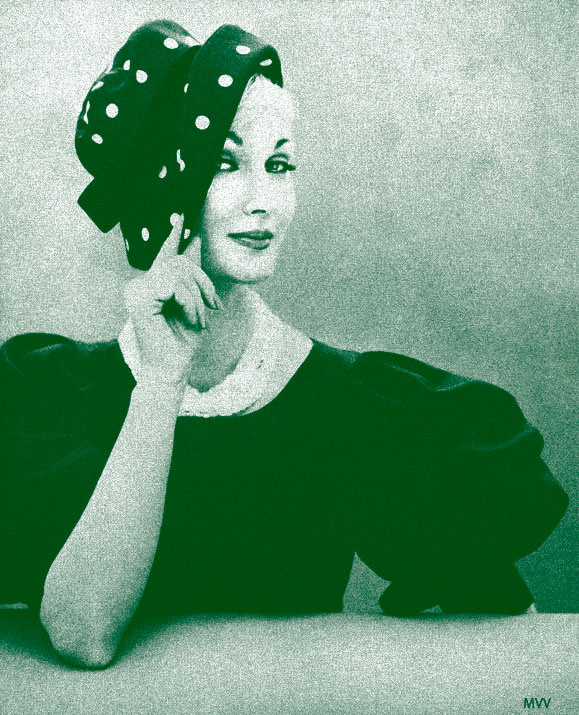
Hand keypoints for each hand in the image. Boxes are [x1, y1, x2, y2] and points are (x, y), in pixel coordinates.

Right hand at [123, 214, 220, 386]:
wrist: (174, 369)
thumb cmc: (183, 342)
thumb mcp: (195, 303)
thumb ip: (193, 275)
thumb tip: (196, 240)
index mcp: (151, 285)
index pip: (166, 255)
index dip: (174, 235)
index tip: (181, 216)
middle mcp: (139, 285)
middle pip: (180, 261)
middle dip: (203, 283)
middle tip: (212, 307)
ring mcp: (136, 290)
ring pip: (179, 272)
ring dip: (198, 298)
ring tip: (198, 319)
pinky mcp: (139, 298)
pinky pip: (176, 285)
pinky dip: (190, 303)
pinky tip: (190, 319)